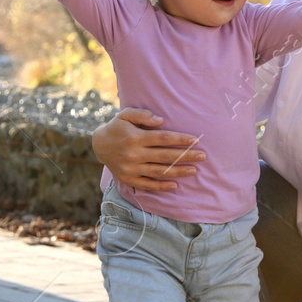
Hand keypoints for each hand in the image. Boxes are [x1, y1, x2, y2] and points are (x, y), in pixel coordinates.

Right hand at [89, 107, 204, 192]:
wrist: (99, 145)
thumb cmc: (117, 127)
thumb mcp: (125, 115)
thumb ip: (142, 115)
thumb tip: (161, 120)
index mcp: (135, 137)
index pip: (163, 139)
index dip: (180, 139)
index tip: (196, 140)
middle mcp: (134, 154)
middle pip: (165, 156)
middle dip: (186, 156)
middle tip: (203, 156)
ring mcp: (131, 168)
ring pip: (159, 171)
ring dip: (178, 171)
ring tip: (194, 170)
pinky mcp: (129, 179)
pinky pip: (147, 184)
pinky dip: (161, 186)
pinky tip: (175, 185)